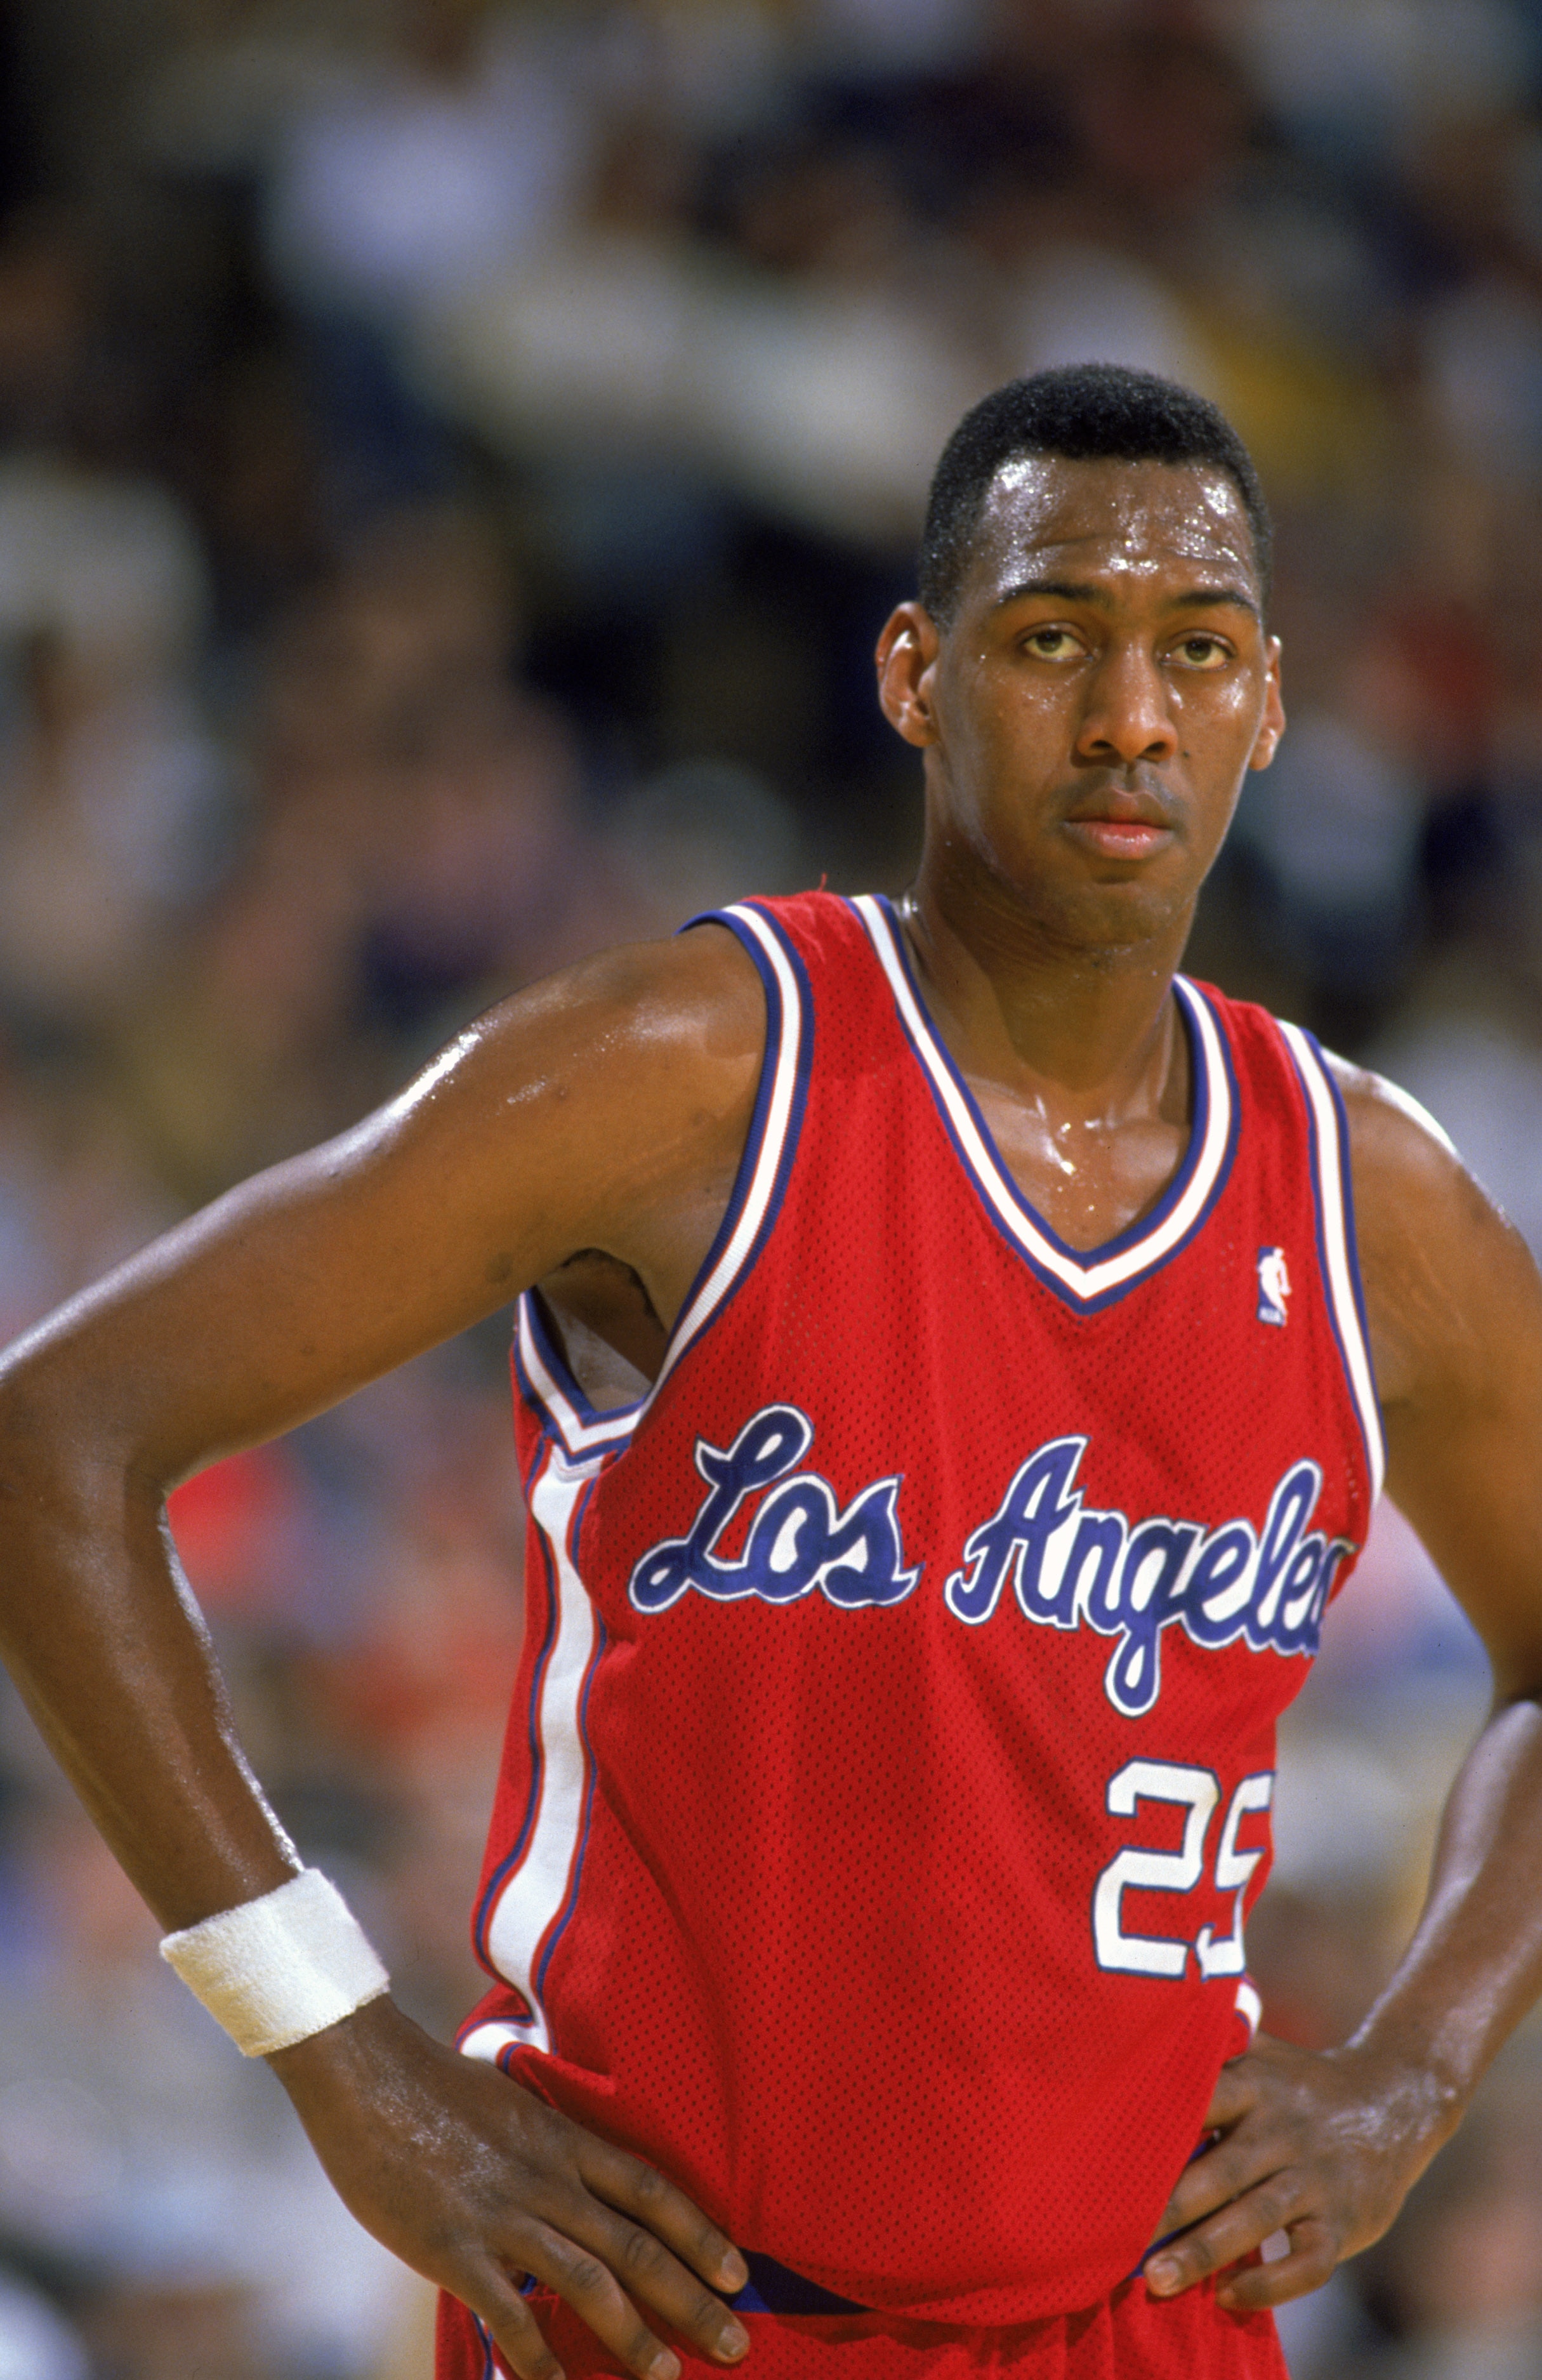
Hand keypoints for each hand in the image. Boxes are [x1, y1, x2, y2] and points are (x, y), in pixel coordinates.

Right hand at [269, 1996, 750, 2379]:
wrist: (365, 2071)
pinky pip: (510, 2316)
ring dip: (635, 2337)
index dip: (698, 2231)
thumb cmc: (432, 2084)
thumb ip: (544, 2141)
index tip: (738, 2271)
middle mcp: (547, 2178)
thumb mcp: (510, 2100)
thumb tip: (569, 2167)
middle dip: (692, 2298)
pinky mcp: (455, 2250)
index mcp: (562, 2138)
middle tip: (736, 2342)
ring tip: (670, 2377)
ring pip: (589, 2283)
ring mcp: (504, 2215)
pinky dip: (541, 2360)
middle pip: (636, 2244)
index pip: (648, 2189)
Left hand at [1142, 2031, 1455, 2311]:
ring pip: (1255, 2219)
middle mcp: (1284, 2130)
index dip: (1157, 2131)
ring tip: (1157, 2279)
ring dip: (1204, 2252)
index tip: (1109, 2159)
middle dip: (1169, 2208)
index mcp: (1256, 2084)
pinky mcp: (1343, 2222)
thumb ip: (1208, 2047)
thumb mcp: (1261, 2051)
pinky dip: (1269, 2285)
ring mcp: (1315, 2179)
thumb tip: (1134, 2028)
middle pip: (1220, 2171)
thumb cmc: (1301, 2082)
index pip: (1200, 2101)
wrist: (1396, 2102)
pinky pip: (1307, 2263)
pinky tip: (1226, 2295)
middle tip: (1117, 2238)